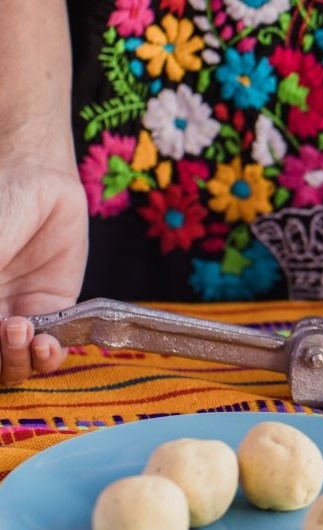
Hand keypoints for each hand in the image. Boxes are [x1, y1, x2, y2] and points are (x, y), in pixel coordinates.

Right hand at [0, 160, 87, 384]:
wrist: (39, 182)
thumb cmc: (0, 207)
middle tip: (7, 329)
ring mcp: (17, 316)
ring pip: (13, 364)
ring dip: (17, 361)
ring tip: (25, 331)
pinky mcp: (53, 312)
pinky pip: (50, 348)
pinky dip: (48, 357)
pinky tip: (48, 344)